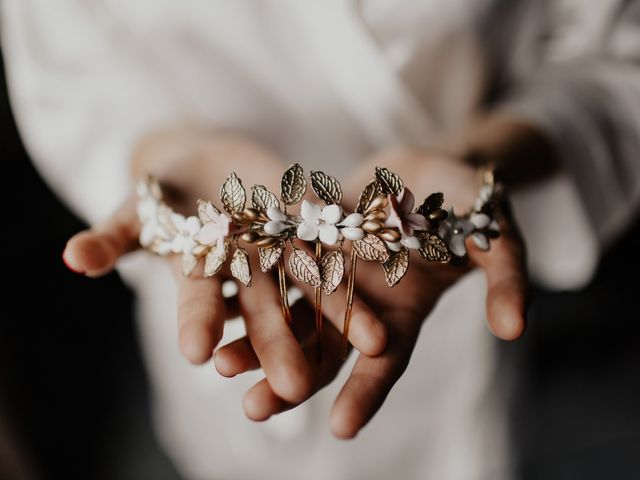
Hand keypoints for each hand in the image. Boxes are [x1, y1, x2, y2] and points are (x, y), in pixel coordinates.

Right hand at [62, 130, 386, 406]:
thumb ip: (113, 235)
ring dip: (343, 314)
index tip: (197, 356)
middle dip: (279, 345)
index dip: (197, 324)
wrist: (209, 163)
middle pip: (266, 310)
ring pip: (316, 284)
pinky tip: (392, 268)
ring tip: (374, 346)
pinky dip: (365, 254)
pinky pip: (343, 238)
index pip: (200, 303)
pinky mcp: (314, 223)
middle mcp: (249, 272)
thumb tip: (72, 258)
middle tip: (294, 388)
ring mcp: (285, 249)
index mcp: (205, 272)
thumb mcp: (137, 209)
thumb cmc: (163, 191)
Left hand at [215, 147, 527, 437]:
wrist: (425, 168)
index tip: (341, 429)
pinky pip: (270, 268)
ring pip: (288, 317)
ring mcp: (329, 275)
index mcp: (403, 312)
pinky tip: (212, 301)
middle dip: (291, 380)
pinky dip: (244, 286)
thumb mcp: (495, 236)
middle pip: (323, 351)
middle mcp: (360, 305)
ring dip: (254, 341)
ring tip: (218, 365)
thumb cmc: (467, 204)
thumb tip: (516, 327)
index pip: (386, 363)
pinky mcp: (304, 243)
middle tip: (254, 409)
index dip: (367, 392)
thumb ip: (505, 277)